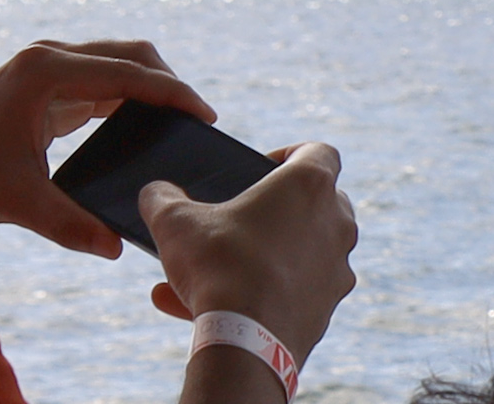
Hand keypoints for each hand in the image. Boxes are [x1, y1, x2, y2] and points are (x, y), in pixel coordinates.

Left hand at [0, 40, 213, 257]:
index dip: (172, 93)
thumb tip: (115, 247)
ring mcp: (43, 69)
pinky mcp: (40, 86)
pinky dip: (125, 98)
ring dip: (147, 87)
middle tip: (198, 120)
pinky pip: (97, 83)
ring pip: (114, 64)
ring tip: (179, 125)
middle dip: (166, 82)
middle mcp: (46, 58)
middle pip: (127, 54)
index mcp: (45, 72)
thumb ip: (70, 224)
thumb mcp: (19, 202)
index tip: (206, 115)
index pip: (127, 73)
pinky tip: (142, 128)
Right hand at [139, 142, 357, 367]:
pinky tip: (213, 309)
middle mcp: (336, 223)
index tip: (260, 170)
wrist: (245, 342)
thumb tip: (155, 193)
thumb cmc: (218, 267)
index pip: (319, 151)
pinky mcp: (328, 307)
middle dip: (279, 209)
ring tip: (208, 276)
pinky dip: (262, 294)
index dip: (289, 155)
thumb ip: (162, 197)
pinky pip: (292, 292)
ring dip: (262, 257)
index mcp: (310, 185)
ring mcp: (337, 268)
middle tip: (239, 220)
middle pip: (317, 202)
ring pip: (302, 252)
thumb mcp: (175, 222)